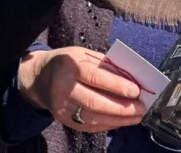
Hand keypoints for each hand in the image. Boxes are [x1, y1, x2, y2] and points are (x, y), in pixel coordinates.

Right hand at [17, 46, 145, 132]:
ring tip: (136, 117)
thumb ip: (105, 65)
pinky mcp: (63, 119)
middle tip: (141, 108)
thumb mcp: (83, 55)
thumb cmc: (67, 63)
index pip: (95, 77)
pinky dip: (108, 125)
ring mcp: (61, 106)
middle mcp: (63, 87)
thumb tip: (132, 79)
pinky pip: (89, 126)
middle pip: (94, 102)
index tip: (136, 91)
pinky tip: (120, 121)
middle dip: (121, 108)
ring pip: (93, 118)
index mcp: (69, 66)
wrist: (39, 77)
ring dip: (118, 119)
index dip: (117, 85)